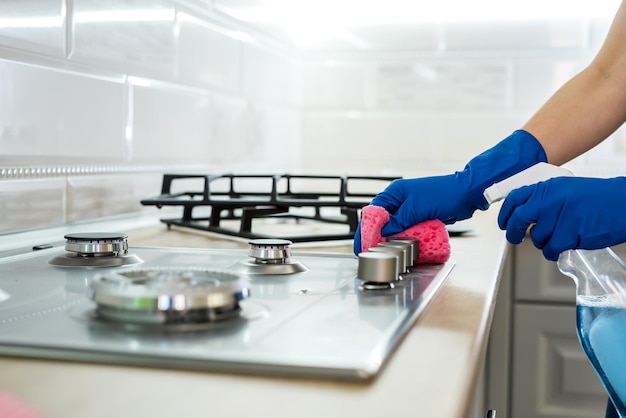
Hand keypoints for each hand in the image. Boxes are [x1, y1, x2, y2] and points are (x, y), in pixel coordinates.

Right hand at [354, 130, 547, 253]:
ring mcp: (410, 208)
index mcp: (394, 193)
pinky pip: (407, 229)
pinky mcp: (419, 216)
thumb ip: (398, 222)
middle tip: (370, 251)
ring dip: (390, 238)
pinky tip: (400, 246)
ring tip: (384, 252)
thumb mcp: (416, 209)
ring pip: (395, 226)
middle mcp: (400, 199)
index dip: (367, 229)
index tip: (362, 244)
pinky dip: (403, 237)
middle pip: (382, 220)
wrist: (466, 194)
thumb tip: (383, 234)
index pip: (374, 212)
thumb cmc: (443, 195)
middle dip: (376, 235)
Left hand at [498, 176, 625, 260]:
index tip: (504, 222)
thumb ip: (544, 199)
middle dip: (513, 232)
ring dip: (543, 242)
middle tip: (515, 238)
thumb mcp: (566, 189)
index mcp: (547, 187)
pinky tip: (560, 248)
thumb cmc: (598, 198)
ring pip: (536, 238)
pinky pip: (551, 249)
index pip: (515, 199)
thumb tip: (522, 213)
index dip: (505, 213)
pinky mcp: (569, 234)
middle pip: (518, 220)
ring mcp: (559, 217)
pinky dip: (553, 252)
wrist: (624, 204)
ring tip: (556, 237)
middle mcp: (550, 200)